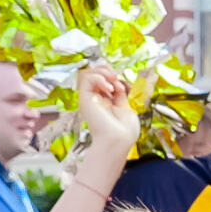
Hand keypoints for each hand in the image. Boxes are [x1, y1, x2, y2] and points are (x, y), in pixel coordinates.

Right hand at [65, 66, 138, 190]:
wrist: (118, 140)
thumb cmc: (124, 132)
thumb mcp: (126, 108)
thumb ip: (120, 94)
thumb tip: (118, 82)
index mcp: (105, 102)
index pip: (103, 79)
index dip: (112, 75)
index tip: (123, 84)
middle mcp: (95, 99)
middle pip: (94, 73)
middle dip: (107, 70)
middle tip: (117, 79)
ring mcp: (90, 99)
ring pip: (87, 73)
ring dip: (103, 72)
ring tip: (113, 81)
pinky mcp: (85, 99)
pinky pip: (85, 78)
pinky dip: (99, 78)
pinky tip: (109, 88)